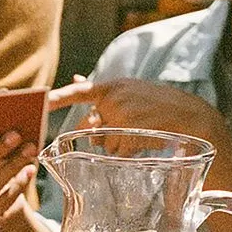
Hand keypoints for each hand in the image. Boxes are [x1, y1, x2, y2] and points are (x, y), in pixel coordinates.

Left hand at [48, 77, 227, 142]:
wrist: (192, 117)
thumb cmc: (158, 104)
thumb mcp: (130, 90)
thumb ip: (102, 91)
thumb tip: (76, 78)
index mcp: (113, 88)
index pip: (78, 92)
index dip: (56, 97)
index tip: (39, 101)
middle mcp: (115, 101)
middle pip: (89, 128)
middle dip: (100, 134)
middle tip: (127, 128)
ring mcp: (123, 119)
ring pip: (103, 144)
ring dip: (116, 145)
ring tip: (141, 134)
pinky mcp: (131, 136)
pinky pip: (117, 153)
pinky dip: (127, 153)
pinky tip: (144, 143)